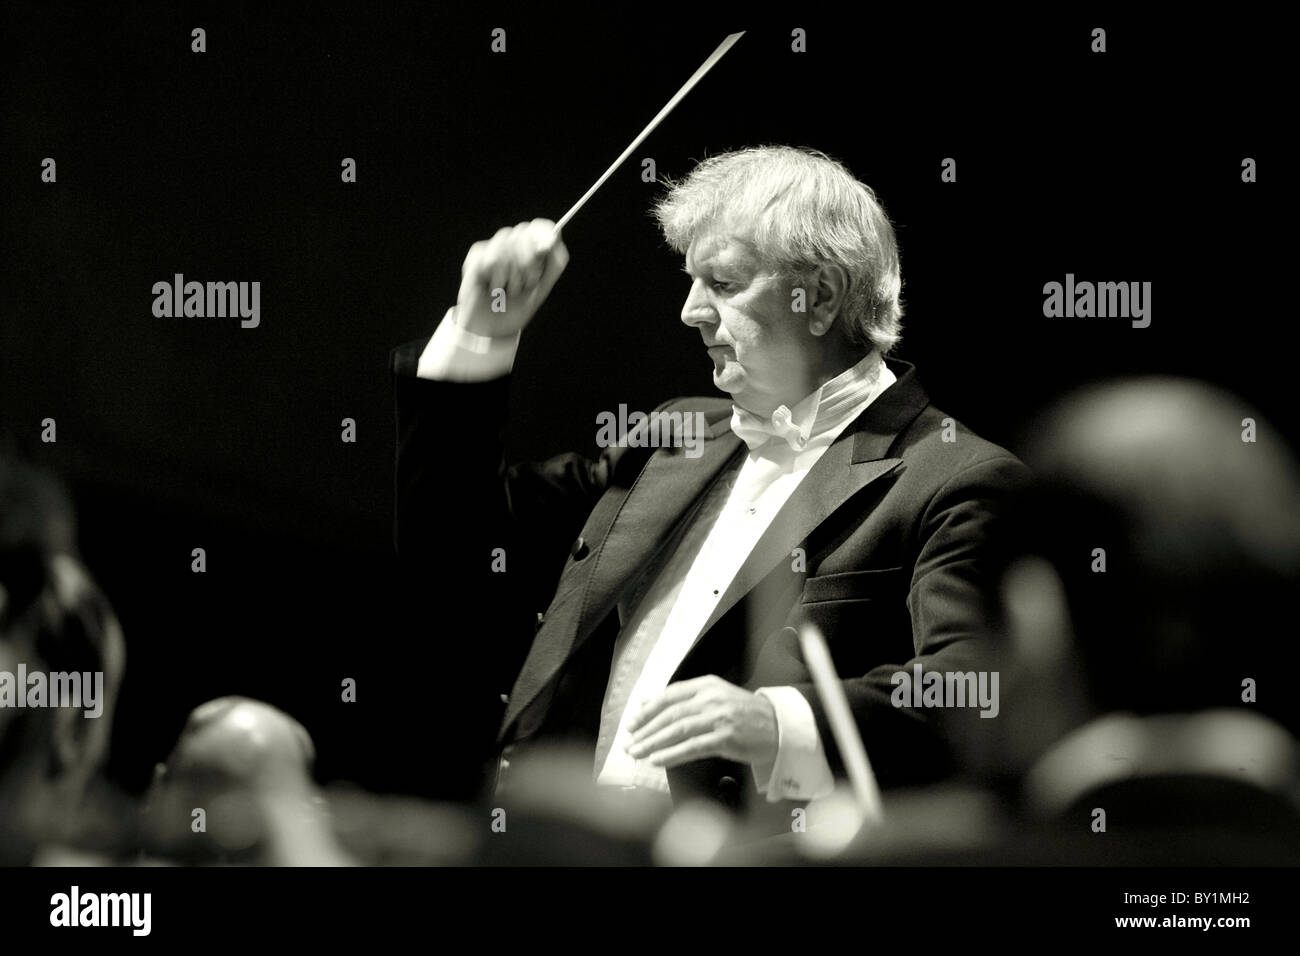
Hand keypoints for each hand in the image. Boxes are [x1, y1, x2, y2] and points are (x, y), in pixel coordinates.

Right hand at [455, 219, 568, 336]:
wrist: (493, 329)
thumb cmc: (516, 309)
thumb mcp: (542, 288)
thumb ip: (554, 263)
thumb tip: (555, 237)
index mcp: (530, 250)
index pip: (540, 227)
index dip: (544, 234)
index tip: (545, 249)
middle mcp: (511, 245)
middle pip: (524, 234)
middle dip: (529, 263)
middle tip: (525, 285)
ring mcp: (492, 248)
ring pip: (506, 245)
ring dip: (512, 276)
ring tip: (507, 290)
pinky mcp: (476, 256)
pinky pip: (492, 259)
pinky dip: (497, 279)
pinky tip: (493, 288)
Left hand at [625, 675, 778, 768]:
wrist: (779, 726)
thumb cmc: (745, 714)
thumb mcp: (717, 696)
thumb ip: (687, 698)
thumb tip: (649, 702)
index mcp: (707, 684)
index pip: (670, 695)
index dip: (648, 709)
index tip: (633, 722)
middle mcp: (711, 698)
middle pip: (670, 714)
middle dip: (645, 729)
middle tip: (629, 741)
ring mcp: (719, 718)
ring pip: (677, 730)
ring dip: (653, 742)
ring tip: (636, 752)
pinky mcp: (725, 738)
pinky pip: (692, 747)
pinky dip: (672, 754)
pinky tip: (657, 760)